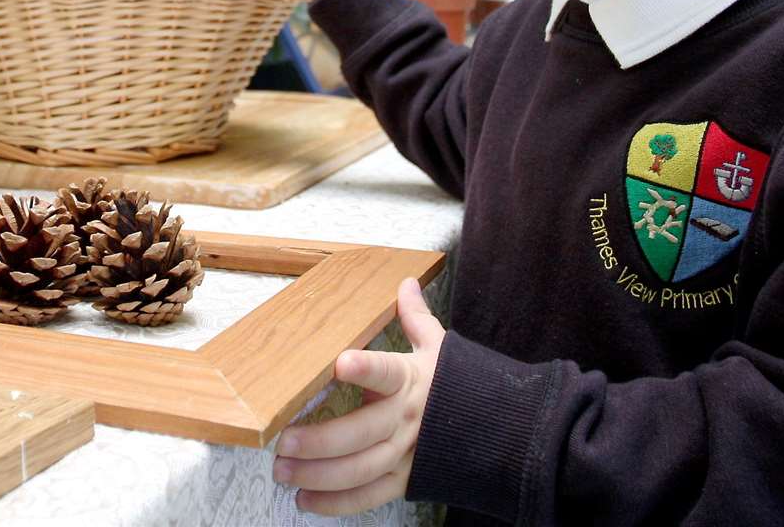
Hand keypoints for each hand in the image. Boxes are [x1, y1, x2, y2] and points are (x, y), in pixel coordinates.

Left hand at [272, 278, 444, 514]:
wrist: (500, 430)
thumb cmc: (456, 384)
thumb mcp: (439, 347)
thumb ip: (416, 317)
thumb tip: (405, 281)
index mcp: (411, 380)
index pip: (387, 372)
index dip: (366, 368)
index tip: (340, 362)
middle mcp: (407, 419)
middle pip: (363, 433)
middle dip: (320, 442)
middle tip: (283, 441)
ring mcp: (406, 453)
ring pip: (361, 469)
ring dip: (319, 475)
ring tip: (283, 471)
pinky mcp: (405, 480)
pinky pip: (370, 496)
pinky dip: (337, 503)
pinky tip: (305, 500)